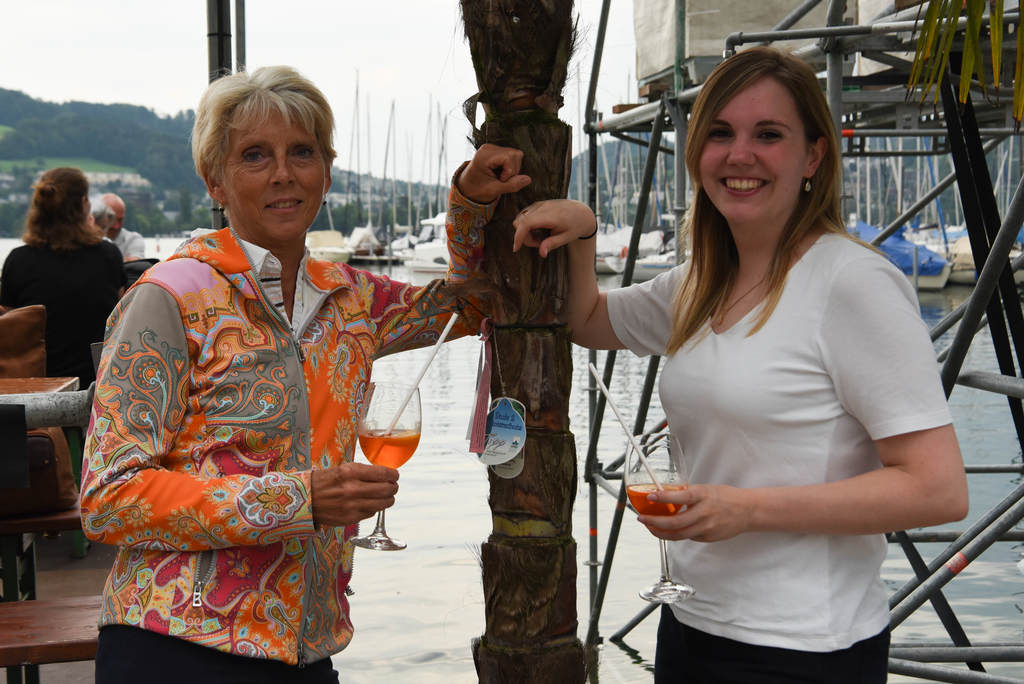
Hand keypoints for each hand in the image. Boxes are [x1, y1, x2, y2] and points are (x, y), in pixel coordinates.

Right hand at [310, 463, 399, 527]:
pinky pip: (371, 513)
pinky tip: (372, 503)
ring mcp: (352, 505)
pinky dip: (375, 508)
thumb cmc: (325, 481)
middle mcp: (353, 489)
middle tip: (393, 486)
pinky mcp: (350, 518)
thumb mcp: (343, 469)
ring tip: (388, 496)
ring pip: (382, 504)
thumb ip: (363, 471)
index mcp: (350, 472)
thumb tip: (384, 474)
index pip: (382, 473)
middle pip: (386, 489)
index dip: (393, 474)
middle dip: (393, 487)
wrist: (306, 499)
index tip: (395, 475)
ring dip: (389, 499)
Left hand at [455, 144, 530, 203]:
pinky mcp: (495, 151)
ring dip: (512, 169)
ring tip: (500, 177)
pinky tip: (500, 173)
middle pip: (515, 154)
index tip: (500, 180)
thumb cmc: (476, 190)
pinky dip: (509, 167)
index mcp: (484, 155)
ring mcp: (492, 148)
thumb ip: (511, 185)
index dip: (510, 171)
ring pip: (515, 155)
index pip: (510, 157)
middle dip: (513, 170)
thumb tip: (528, 179)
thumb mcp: (493, 190)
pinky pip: (511, 156)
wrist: (466, 188)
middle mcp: (488, 148)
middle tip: (501, 180)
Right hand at [512, 199, 597, 256]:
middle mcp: (543, 206)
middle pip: (520, 222)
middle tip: (539, 243)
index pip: (526, 223)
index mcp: (550, 215)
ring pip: (520, 218)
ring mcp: (539, 204)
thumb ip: (552, 244)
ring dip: (525, 231)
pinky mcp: (538, 204)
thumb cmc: (575, 226)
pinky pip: (525, 215)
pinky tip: (539, 230)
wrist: (581, 212)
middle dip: (524, 236)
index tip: (516, 248)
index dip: (518, 236)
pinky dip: (527, 225)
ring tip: (540, 237)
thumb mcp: (566, 238)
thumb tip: (541, 254)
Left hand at [637, 484, 752, 542]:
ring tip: (650, 527)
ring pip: (678, 535)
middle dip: (654, 522)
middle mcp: (704, 513)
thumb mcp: (706, 489)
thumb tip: (666, 495)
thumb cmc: (726, 497)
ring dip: (660, 532)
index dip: (663, 498)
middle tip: (641, 518)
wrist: (747, 511)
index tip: (650, 497)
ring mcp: (706, 528)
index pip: (679, 498)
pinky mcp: (708, 538)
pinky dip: (676, 534)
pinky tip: (669, 530)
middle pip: (674, 523)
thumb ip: (688, 494)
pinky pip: (688, 537)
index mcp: (702, 496)